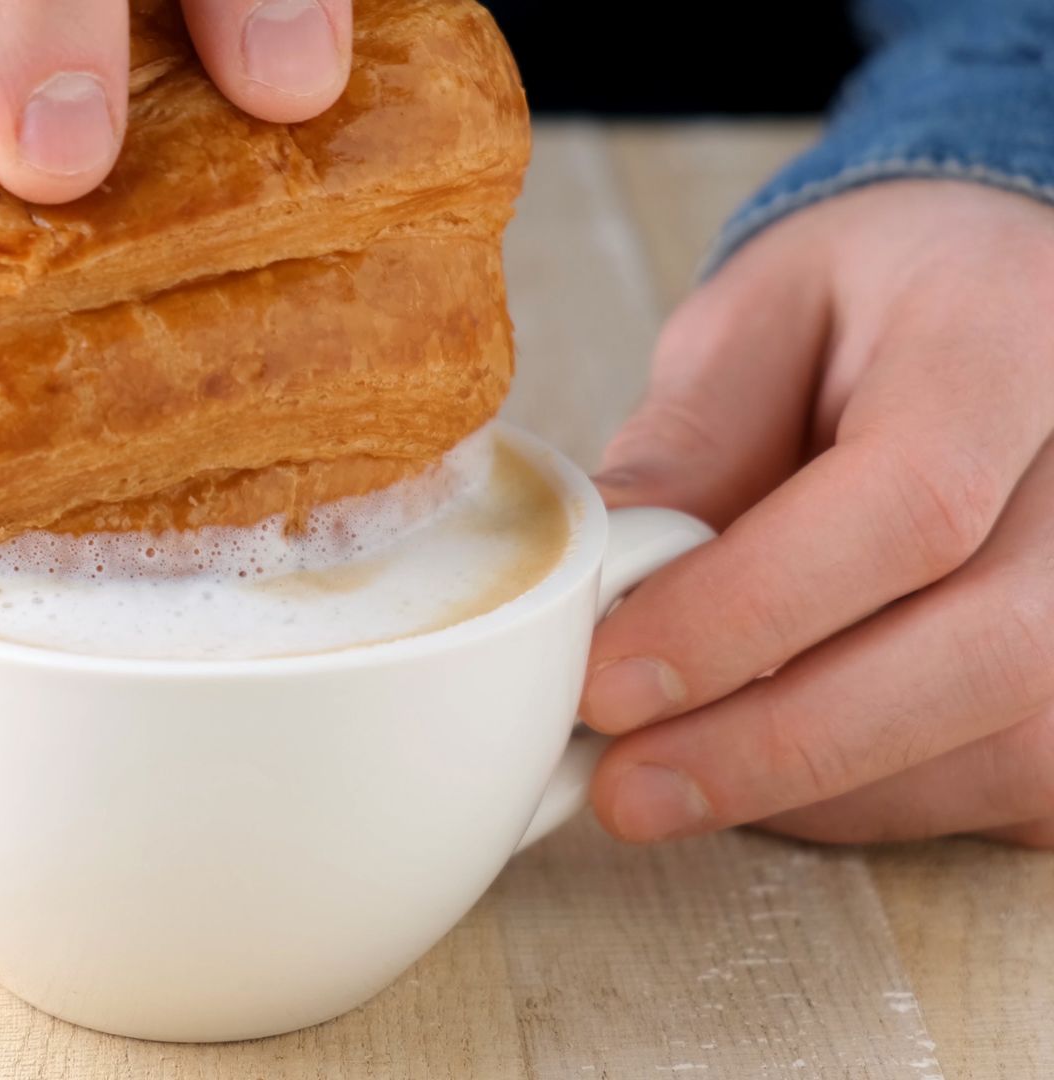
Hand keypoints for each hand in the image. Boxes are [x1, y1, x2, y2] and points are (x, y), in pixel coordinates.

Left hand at [583, 180, 1053, 848]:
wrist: (1015, 307)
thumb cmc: (874, 309)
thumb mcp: (756, 320)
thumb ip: (689, 442)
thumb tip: (594, 584)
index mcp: (1013, 335)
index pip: (909, 501)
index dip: (750, 611)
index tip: (609, 682)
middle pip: (989, 652)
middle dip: (780, 744)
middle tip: (622, 787)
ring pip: (1012, 749)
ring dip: (818, 790)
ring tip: (673, 774)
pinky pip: (1023, 789)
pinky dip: (881, 804)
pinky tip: (776, 774)